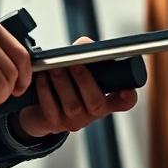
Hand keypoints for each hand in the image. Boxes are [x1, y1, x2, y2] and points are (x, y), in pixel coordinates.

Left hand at [14, 36, 137, 138]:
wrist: (40, 110)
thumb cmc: (65, 85)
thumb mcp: (79, 71)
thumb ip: (86, 56)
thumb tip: (84, 44)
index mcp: (105, 100)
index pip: (124, 102)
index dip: (128, 97)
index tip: (127, 88)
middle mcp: (92, 114)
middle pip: (96, 104)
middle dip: (85, 81)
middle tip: (75, 64)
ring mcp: (73, 121)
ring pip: (72, 105)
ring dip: (62, 83)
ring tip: (54, 67)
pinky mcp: (53, 123)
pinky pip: (50, 108)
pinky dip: (45, 91)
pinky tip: (42, 78)